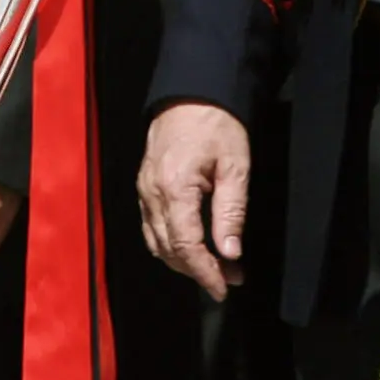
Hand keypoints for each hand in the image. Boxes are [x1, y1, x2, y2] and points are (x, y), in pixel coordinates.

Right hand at [136, 100, 250, 300]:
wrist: (191, 92)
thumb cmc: (216, 124)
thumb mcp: (235, 166)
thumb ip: (231, 212)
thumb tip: (230, 252)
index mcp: (174, 188)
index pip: (185, 245)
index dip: (204, 272)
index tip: (223, 288)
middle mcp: (152, 193)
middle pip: (168, 249)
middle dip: (198, 270)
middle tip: (230, 277)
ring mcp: (144, 190)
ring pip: (157, 242)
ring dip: (183, 261)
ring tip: (216, 266)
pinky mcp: (144, 186)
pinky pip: (152, 226)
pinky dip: (170, 244)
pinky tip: (193, 245)